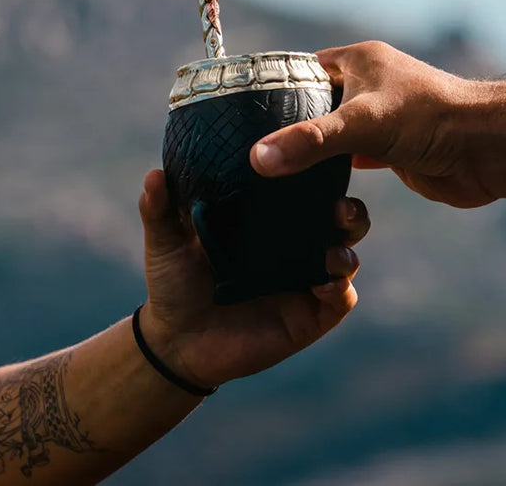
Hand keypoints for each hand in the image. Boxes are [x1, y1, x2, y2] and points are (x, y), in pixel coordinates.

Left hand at [137, 169, 368, 389]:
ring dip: (347, 251)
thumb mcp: (166, 244)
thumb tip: (154, 174)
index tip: (320, 163)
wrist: (175, 341)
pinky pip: (340, 300)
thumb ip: (160, 210)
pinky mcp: (310, 317)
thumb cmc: (174, 285)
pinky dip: (340, 290)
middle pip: (341, 222)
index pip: (308, 193)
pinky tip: (325, 284)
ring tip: (332, 252)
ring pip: (346, 259)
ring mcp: (305, 283)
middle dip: (352, 212)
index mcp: (270, 223)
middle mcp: (295, 249)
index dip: (323, 177)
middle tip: (340, 207)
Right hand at [248, 41, 496, 207]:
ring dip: (312, 152)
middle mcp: (369, 85)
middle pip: (314, 104)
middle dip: (289, 126)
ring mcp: (380, 119)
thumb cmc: (432, 119)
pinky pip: (352, 159)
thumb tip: (258, 159)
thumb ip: (309, 142)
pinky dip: (334, 171)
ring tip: (275, 171)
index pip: (302, 69)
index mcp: (360, 60)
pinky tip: (312, 187)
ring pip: (333, 134)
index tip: (241, 114)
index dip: (274, 89)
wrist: (487, 151)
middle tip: (251, 150)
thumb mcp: (361, 125)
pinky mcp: (392, 150)